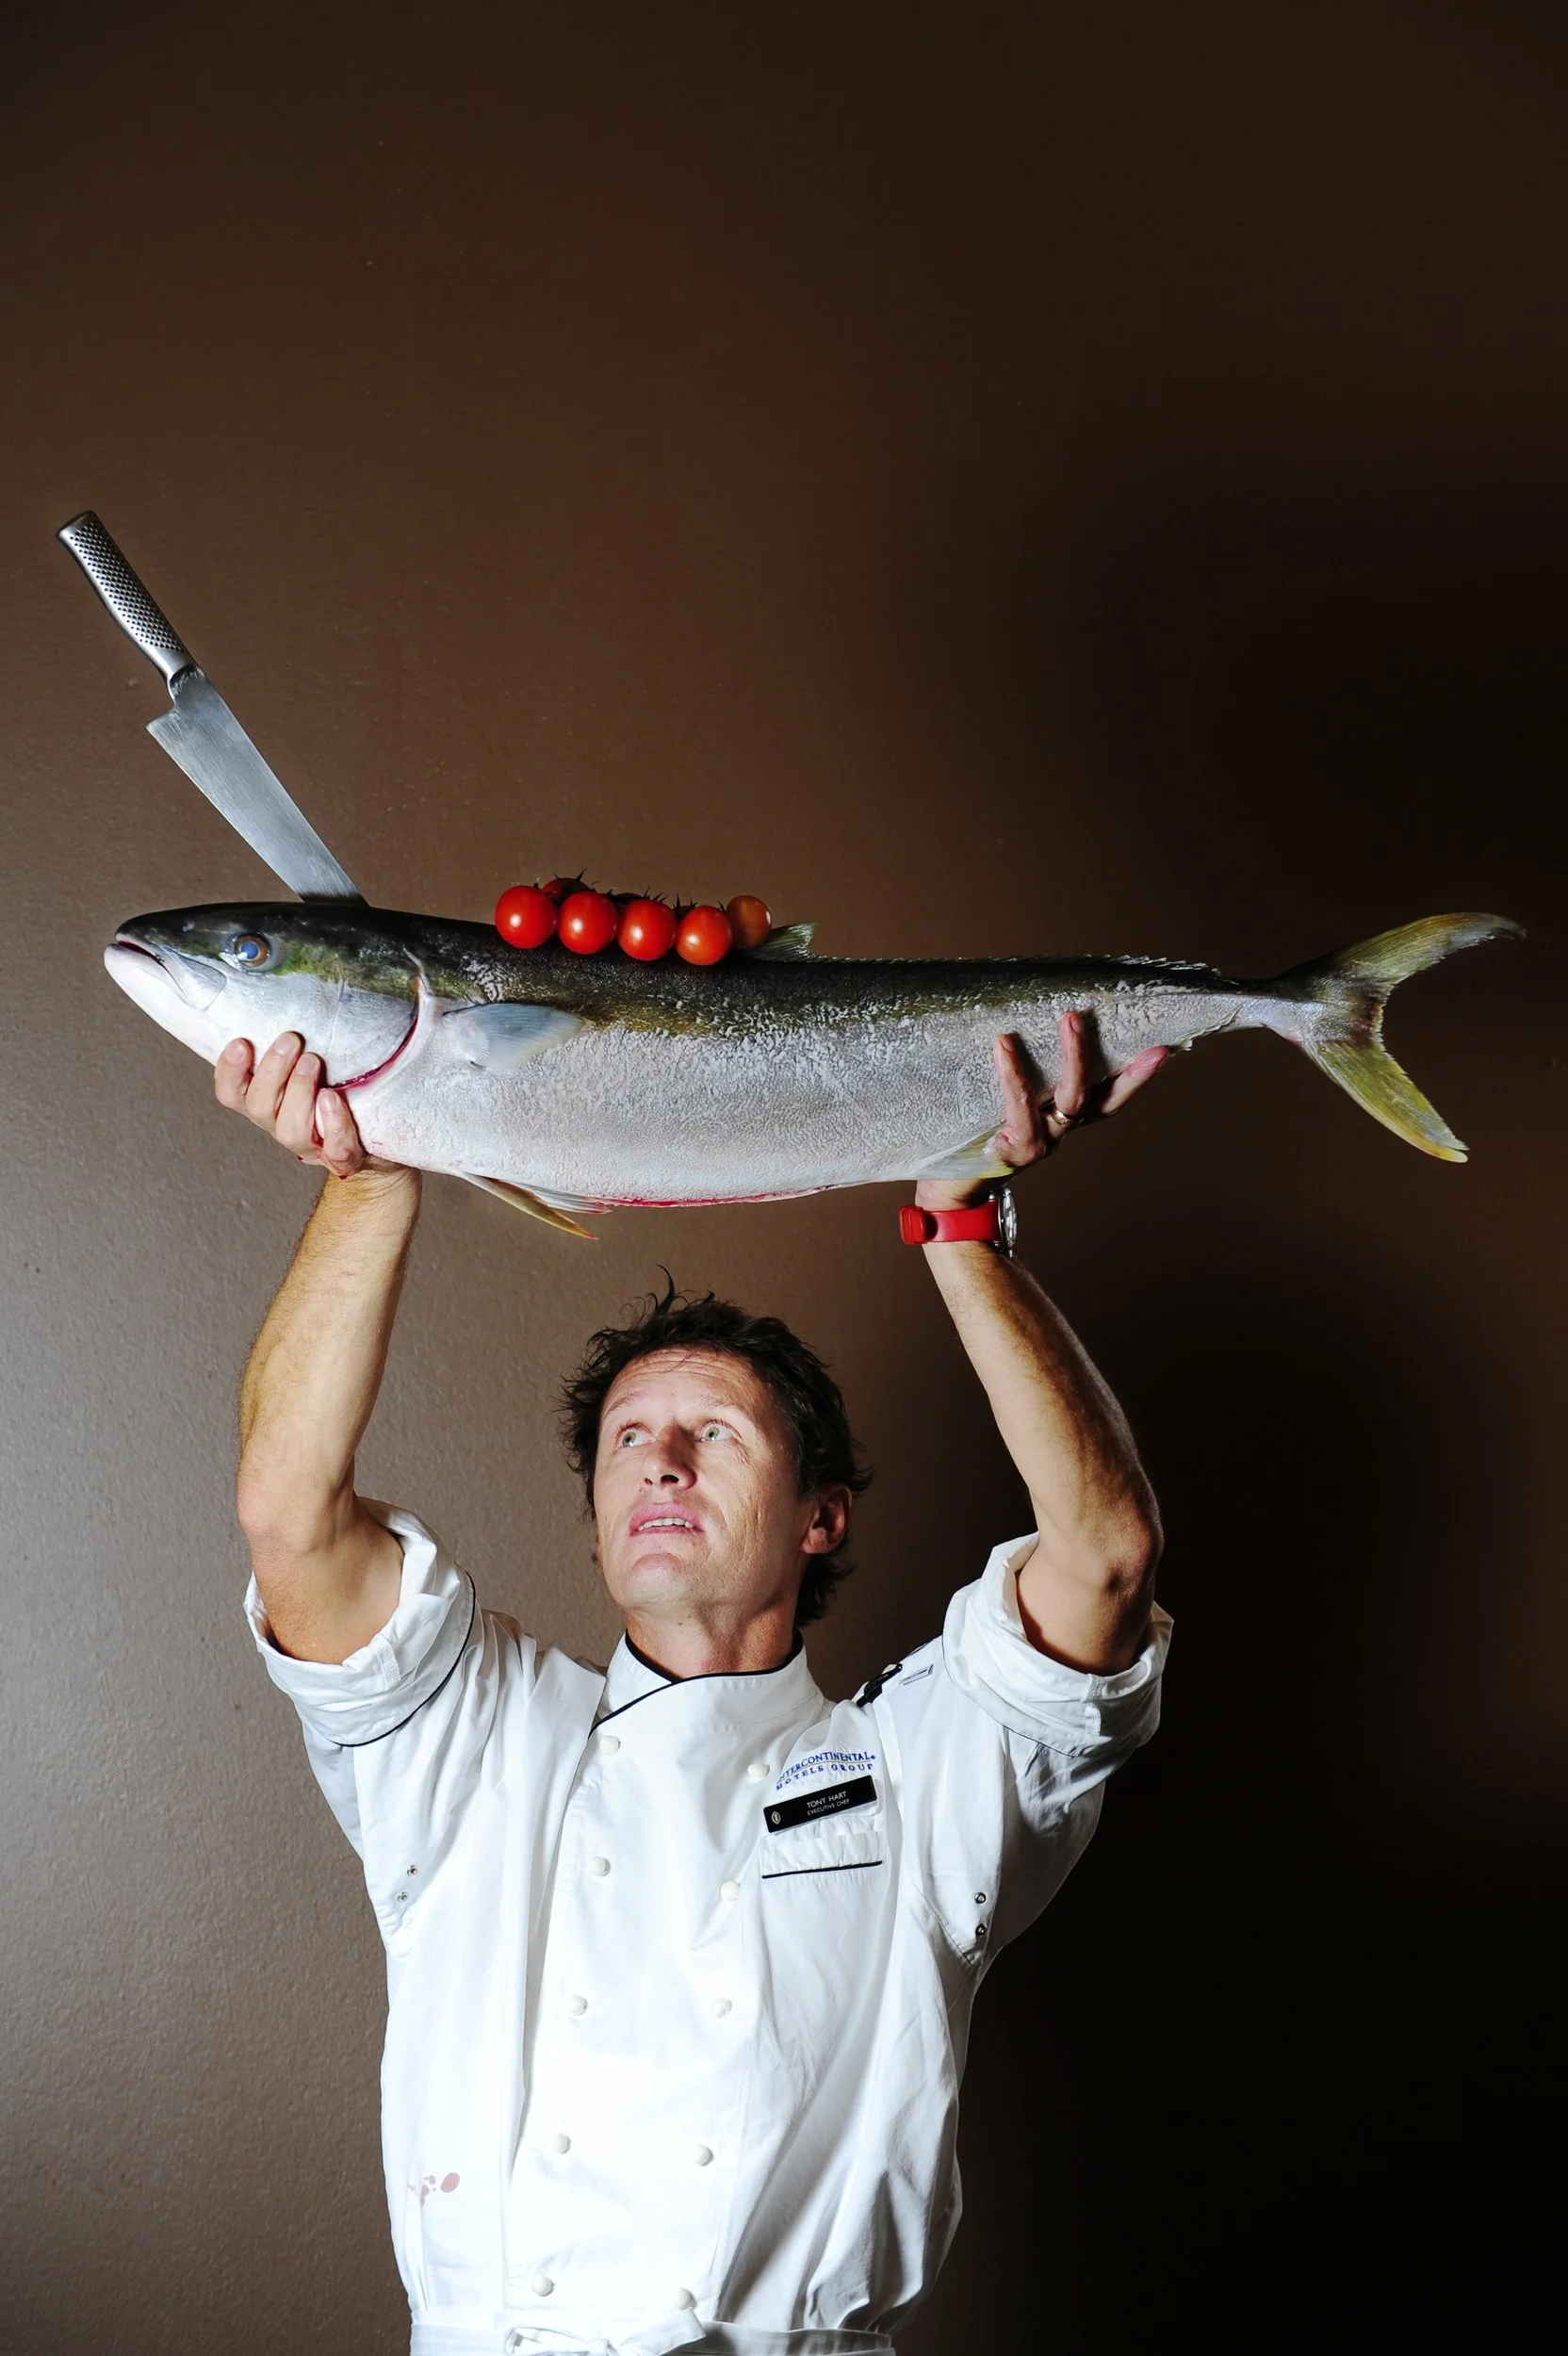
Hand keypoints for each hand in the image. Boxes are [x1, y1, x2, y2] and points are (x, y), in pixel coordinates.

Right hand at [214, 1033, 406, 1181]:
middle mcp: (281, 1124)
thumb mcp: (312, 1062)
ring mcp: (311, 1144)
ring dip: (298, 1092)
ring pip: (290, 1129)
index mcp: (266, 1102)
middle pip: (259, 1106)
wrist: (378, 1141)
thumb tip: (291, 993)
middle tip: (290, 1040)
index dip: (229, 1071)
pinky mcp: (343, 1157)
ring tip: (313, 1062)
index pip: (232, 1093)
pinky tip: (333, 1099)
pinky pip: (335, 1149)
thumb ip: (295, 1044)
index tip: (241, 1042)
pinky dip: (333, 1124)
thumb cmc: (339, 1089)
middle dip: (272, 1070)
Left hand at [914, 1012, 1167, 1211]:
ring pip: (1069, 1099)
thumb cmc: (974, 1138)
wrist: (949, 1194)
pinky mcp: (1011, 1150)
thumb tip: (1019, 1017)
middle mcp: (1058, 1131)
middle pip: (1098, 1098)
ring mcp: (1039, 1142)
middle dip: (1122, 1067)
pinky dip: (1013, 1075)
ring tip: (1070, 1019)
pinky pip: (1018, 1108)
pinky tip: (1004, 1045)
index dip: (1138, 1076)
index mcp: (1062, 1120)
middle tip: (1129, 1032)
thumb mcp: (1004, 1105)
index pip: (1110, 1097)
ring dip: (1073, 1058)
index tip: (1164, 1049)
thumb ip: (1021, 1075)